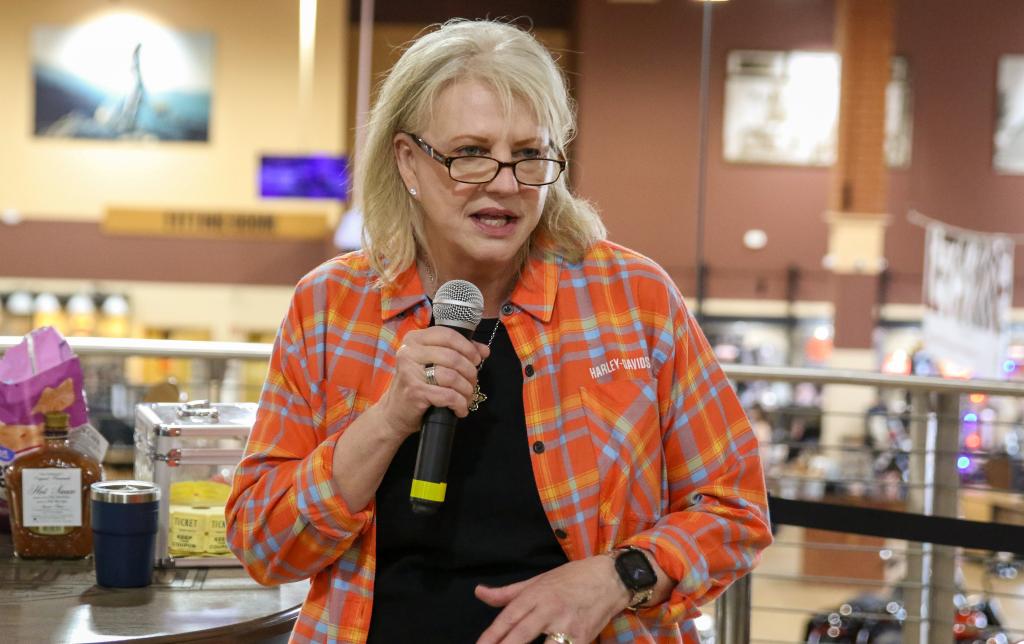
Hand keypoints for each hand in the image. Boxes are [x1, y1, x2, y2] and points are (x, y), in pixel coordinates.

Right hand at [375, 326, 489, 438]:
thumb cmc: (417, 385)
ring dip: (466, 390)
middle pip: (453, 357)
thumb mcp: (433, 363)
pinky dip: (460, 404)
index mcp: (414, 339)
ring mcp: (410, 372)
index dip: (468, 347)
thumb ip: (457, 352)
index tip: (477, 359)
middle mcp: (409, 352)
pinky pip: (448, 395)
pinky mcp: (415, 391)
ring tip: (467, 397)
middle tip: (473, 382)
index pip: (448, 335)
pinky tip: (460, 409)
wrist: (395, 412)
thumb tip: (484, 350)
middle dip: (470, 372)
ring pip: (452, 376)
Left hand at [475, 556, 630, 643]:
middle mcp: (550, 609)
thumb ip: (507, 593)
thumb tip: (479, 592)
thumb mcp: (538, 581)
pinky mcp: (584, 638)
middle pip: (522, 634)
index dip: (491, 635)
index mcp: (537, 594)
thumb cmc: (571, 578)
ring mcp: (568, 626)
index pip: (509, 616)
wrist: (610, 578)